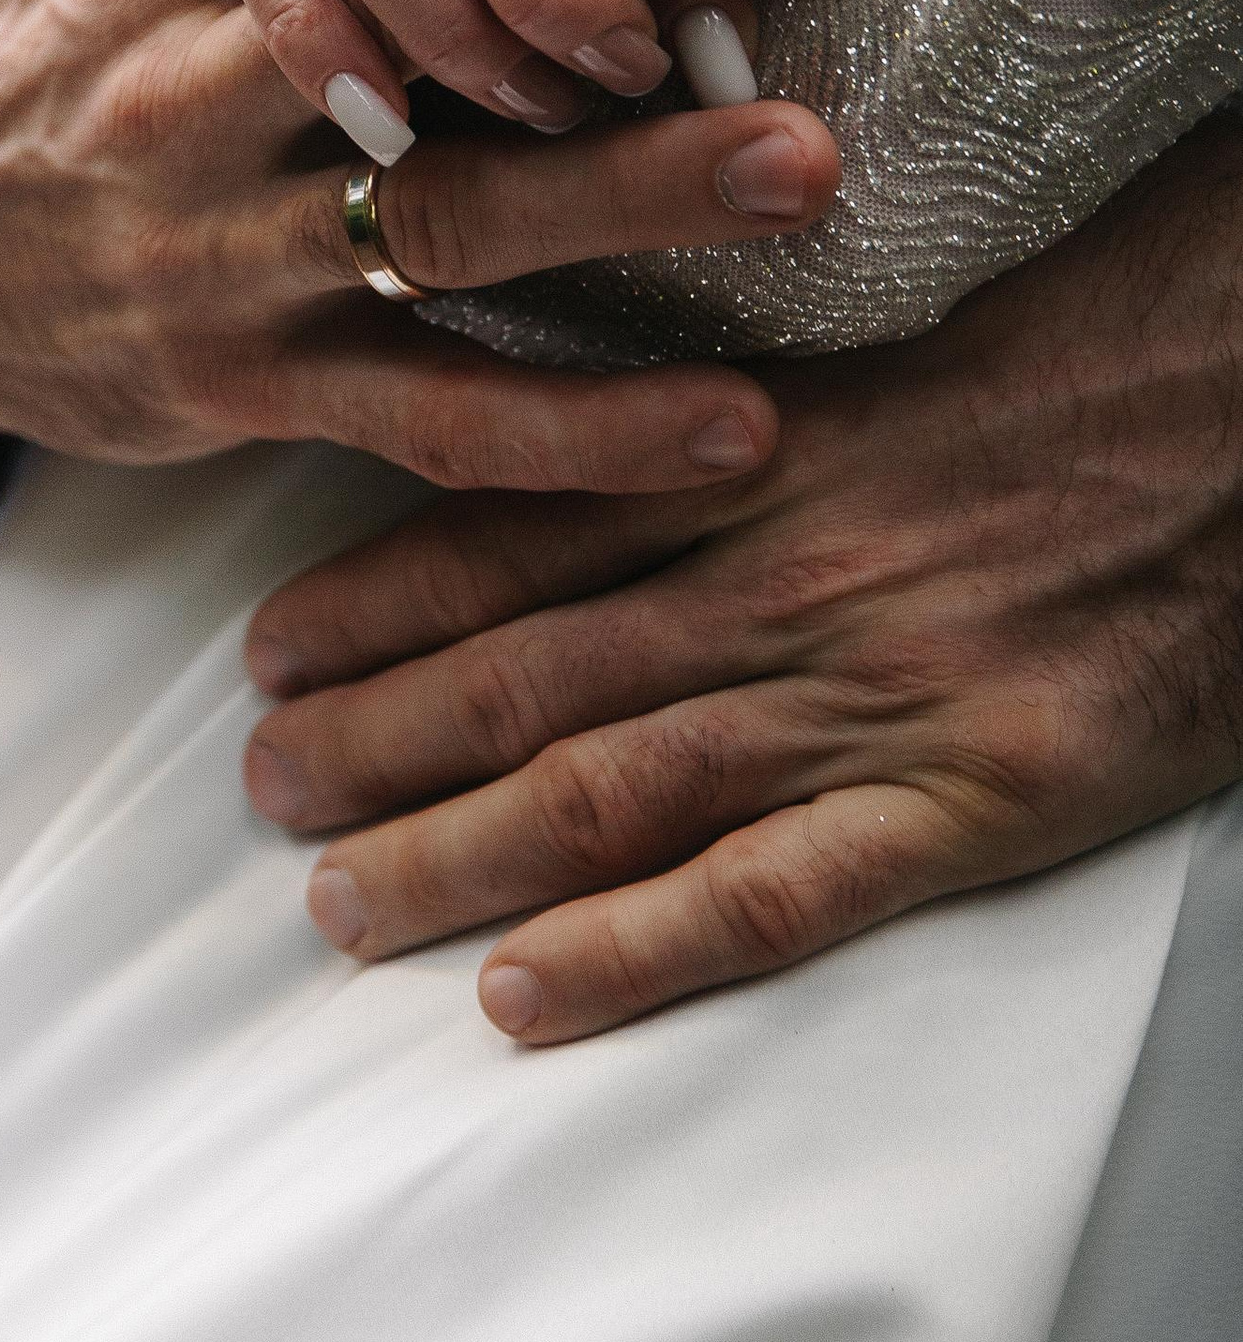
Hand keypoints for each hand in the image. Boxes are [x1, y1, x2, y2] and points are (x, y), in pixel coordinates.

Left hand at [242, 115, 1242, 1037]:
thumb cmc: (1082, 355)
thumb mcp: (880, 342)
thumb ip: (728, 403)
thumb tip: (581, 433)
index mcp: (749, 448)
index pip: (511, 533)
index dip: (373, 603)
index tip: (266, 652)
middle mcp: (776, 568)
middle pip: (528, 668)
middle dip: (374, 738)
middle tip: (260, 795)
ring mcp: (871, 689)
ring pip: (610, 786)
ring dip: (451, 853)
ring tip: (335, 905)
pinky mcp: (979, 795)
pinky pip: (773, 892)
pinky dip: (632, 952)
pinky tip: (520, 998)